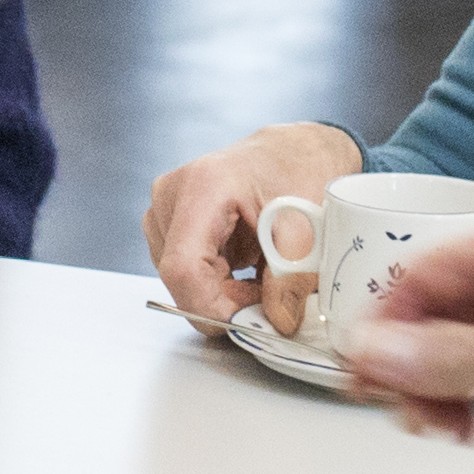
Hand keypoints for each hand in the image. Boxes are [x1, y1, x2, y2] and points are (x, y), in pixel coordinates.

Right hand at [141, 120, 361, 329]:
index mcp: (202, 187)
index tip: (249, 323)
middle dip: (224, 302)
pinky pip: (186, 271)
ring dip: (223, 293)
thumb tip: (277, 322)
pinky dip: (218, 282)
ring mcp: (166, 209)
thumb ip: (292, 277)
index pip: (183, 268)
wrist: (295, 150)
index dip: (210, 307)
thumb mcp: (307, 226)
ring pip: (182, 280)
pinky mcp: (171, 222)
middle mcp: (171, 196)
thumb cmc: (299, 170)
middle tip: (269, 300)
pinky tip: (247, 267)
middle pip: (180, 278)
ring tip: (262, 275)